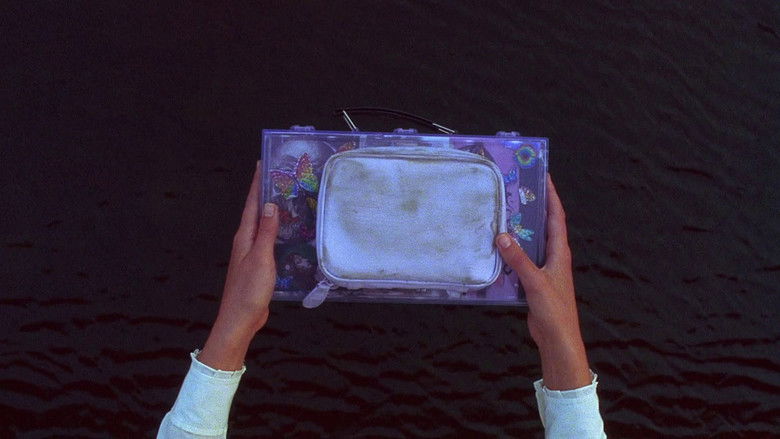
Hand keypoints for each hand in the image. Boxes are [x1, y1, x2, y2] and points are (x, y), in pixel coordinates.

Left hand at [198, 160, 279, 369]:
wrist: (240, 320)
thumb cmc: (249, 291)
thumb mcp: (261, 258)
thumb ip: (266, 232)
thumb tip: (269, 204)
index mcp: (244, 237)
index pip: (251, 204)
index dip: (257, 184)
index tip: (263, 163)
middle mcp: (245, 242)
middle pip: (256, 211)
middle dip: (265, 193)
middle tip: (280, 176)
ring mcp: (251, 254)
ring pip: (262, 226)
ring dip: (272, 211)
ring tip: (288, 198)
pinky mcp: (258, 266)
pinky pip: (268, 240)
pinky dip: (277, 231)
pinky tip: (289, 233)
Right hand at [494, 174, 590, 389]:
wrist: (558, 338)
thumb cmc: (554, 311)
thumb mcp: (535, 282)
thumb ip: (518, 259)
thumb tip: (502, 236)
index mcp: (560, 252)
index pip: (557, 216)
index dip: (551, 195)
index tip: (543, 176)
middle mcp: (554, 257)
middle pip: (544, 225)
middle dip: (533, 207)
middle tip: (517, 189)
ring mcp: (544, 269)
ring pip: (531, 242)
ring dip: (520, 229)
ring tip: (503, 213)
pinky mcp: (534, 281)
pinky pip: (522, 259)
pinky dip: (511, 251)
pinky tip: (497, 248)